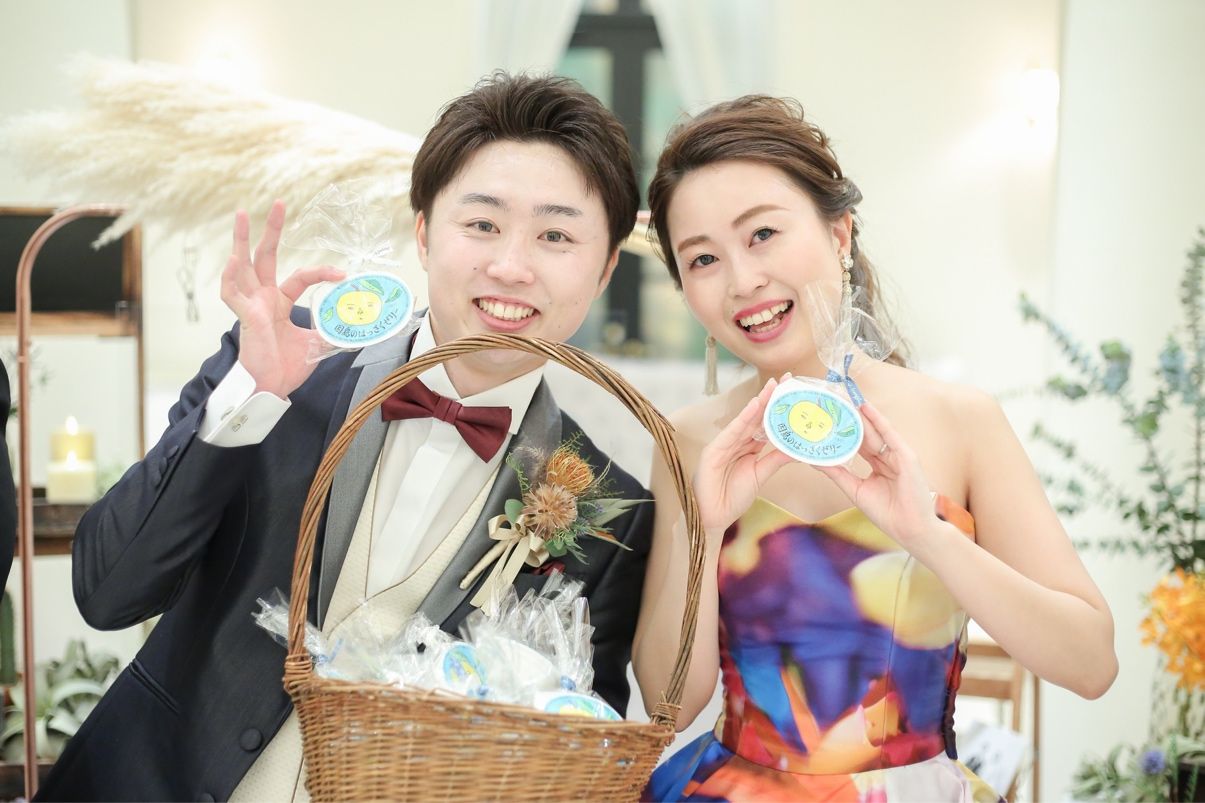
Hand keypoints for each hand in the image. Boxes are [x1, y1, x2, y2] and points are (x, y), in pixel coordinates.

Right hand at [220, 200, 344, 397]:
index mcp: (279, 302)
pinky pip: (231, 293)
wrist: (270, 388)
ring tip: (241, 215)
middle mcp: (262, 298)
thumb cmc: (286, 366)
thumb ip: (332, 330)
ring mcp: (250, 305)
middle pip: (265, 256)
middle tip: (279, 203)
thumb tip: (358, 324)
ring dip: (241, 240)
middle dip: (270, 230)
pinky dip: (230, 277)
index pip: (301, 277)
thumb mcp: (316, 344)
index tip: (344, 273)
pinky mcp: (243, 317)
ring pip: (242, 266)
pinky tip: (233, 260)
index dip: (323, 272)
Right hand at [693, 378, 794, 534]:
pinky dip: (743, 418)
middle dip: (771, 397)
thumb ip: (776, 459)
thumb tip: (798, 447)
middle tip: (787, 379)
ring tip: (774, 386)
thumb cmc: (733, 497)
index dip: (778, 407)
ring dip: (760, 402)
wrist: (714, 517)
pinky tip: (755, 405)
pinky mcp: (713, 451)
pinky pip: (732, 432)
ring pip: (746, 420)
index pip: (765, 422)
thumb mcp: (761, 474)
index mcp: (747, 446)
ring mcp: (724, 444)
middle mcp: (736, 442)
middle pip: (757, 416)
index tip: (793, 391)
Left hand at [814, 402, 941, 551]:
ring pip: (874, 430)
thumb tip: (815, 460)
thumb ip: (838, 474)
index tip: (824, 416)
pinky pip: (889, 434)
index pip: (857, 442)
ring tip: (841, 396)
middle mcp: (887, 456)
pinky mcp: (907, 456)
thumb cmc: (888, 514)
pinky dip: (877, 419)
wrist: (910, 530)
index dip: (842, 429)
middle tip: (829, 399)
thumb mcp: (855, 490)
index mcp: (877, 465)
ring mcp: (898, 455)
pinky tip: (864, 406)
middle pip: (864, 432)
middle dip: (848, 416)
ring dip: (858, 412)